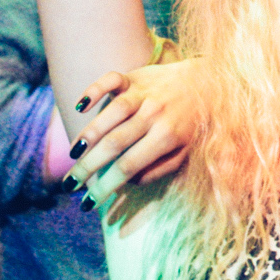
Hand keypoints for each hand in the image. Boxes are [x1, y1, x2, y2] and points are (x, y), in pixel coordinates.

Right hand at [63, 58, 213, 213]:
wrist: (210, 81)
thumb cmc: (194, 123)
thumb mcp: (186, 152)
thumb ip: (160, 169)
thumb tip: (129, 182)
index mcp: (168, 137)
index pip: (129, 166)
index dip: (106, 186)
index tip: (87, 203)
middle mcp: (154, 114)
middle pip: (115, 143)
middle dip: (88, 167)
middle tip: (69, 184)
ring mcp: (144, 93)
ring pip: (111, 113)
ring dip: (88, 134)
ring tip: (72, 154)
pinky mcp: (135, 76)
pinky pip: (111, 80)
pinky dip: (94, 90)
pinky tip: (80, 106)